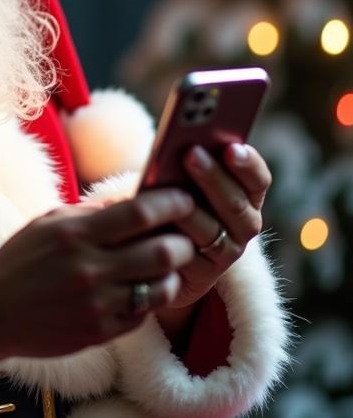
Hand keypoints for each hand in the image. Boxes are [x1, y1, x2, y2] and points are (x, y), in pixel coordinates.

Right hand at [0, 188, 195, 381]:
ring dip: (173, 274)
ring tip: (167, 266)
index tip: (186, 198)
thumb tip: (135, 199)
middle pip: (162, 252)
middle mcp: (88, 269)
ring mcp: (96, 304)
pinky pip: (144, 313)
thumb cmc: (20, 261)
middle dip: (183, 241)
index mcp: (75, 234)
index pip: (141, 213)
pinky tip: (142, 288)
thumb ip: (92, 213)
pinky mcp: (100, 333)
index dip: (172, 203)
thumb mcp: (49, 223)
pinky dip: (151, 299)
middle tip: (184, 236)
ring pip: (162, 287)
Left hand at [157, 142, 270, 318]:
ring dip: (191, 209)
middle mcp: (244, 225)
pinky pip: (189, 255)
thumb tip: (185, 143)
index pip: (258, 180)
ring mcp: (226, 252)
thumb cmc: (175, 197)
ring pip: (212, 230)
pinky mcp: (202, 274)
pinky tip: (159, 223)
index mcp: (249, 196)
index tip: (232, 147)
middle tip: (191, 153)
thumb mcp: (187, 177)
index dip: (248, 164)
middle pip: (234, 203)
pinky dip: (174, 238)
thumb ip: (193, 163)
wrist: (163, 247)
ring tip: (171, 191)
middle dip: (212, 177)